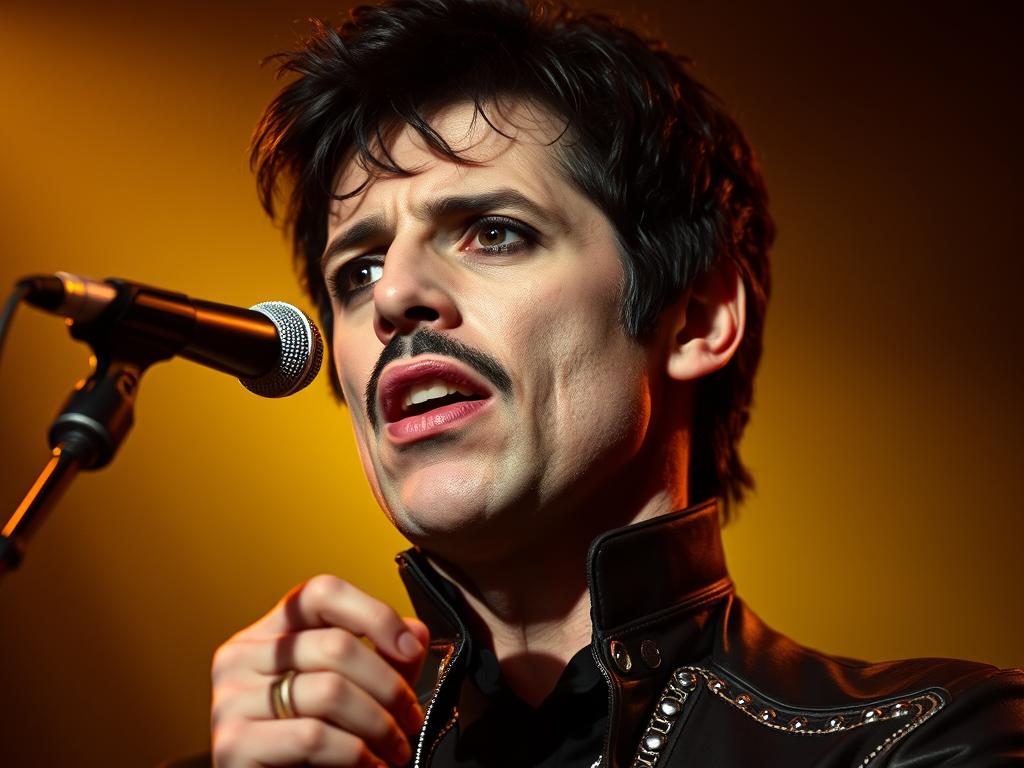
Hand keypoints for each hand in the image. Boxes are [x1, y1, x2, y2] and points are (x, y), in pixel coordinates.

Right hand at [210, 575, 429, 766]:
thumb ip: (385, 660)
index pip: (321, 593)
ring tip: (396, 748)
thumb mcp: (357, 693)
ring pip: (329, 691)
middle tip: (410, 717)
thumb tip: (414, 632)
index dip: (373, 613)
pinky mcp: (233, 743)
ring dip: (378, 724)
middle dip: (388, 685)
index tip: (409, 648)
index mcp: (270, 633)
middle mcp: (241, 656)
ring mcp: (230, 698)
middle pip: (335, 644)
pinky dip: (355, 753)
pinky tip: (371, 765)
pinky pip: (312, 736)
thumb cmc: (313, 749)